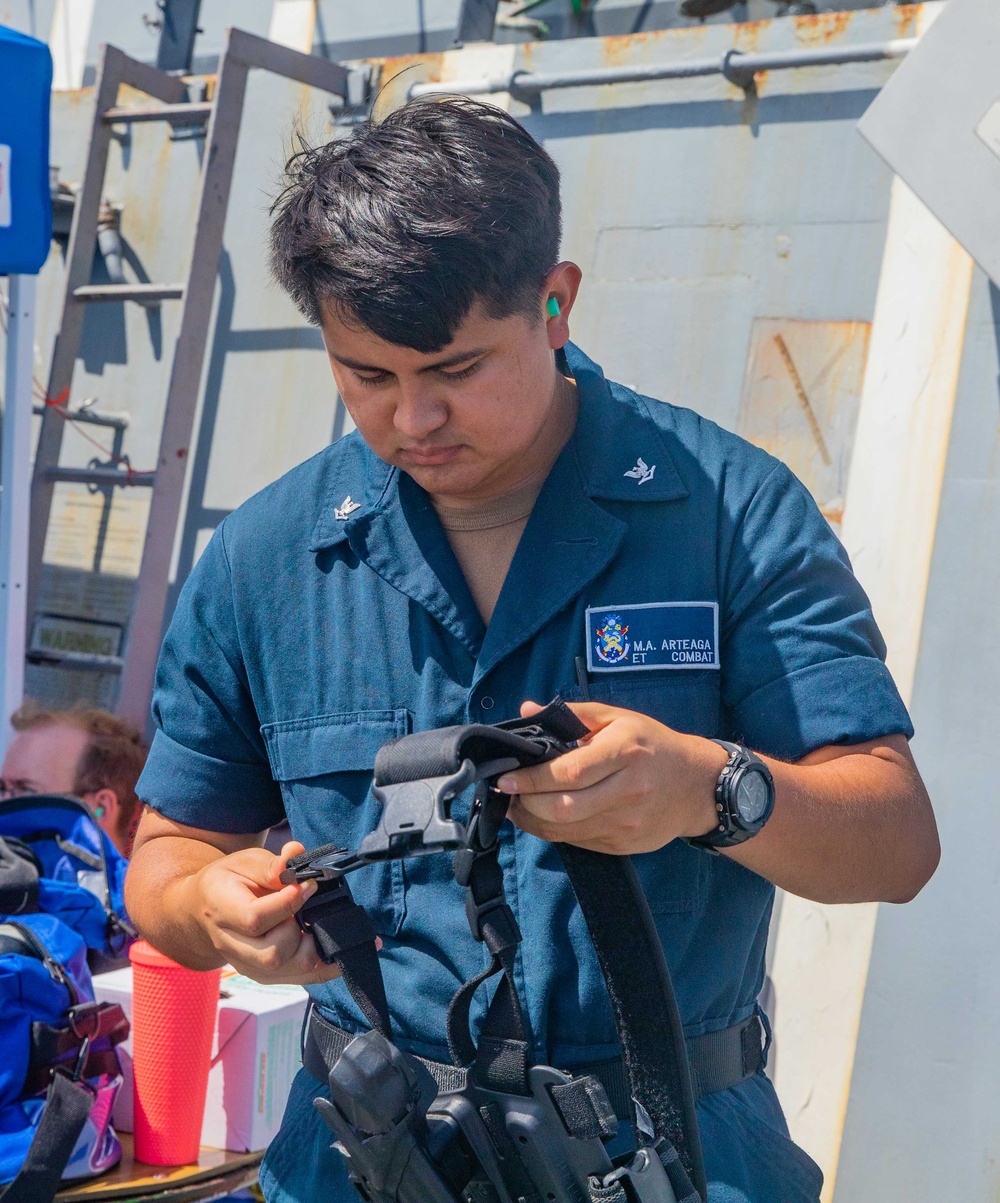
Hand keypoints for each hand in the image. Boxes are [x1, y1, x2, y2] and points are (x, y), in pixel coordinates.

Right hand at [191, 840, 343, 984]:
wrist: (207, 908)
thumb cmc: (229, 881)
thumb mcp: (244, 862)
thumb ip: (271, 864)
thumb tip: (296, 853)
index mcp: (221, 910)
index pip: (255, 919)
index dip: (287, 904)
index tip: (308, 885)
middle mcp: (230, 944)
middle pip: (271, 955)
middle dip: (298, 931)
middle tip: (305, 908)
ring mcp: (246, 965)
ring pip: (287, 970)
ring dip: (310, 947)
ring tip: (310, 923)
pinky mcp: (263, 975)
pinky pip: (299, 979)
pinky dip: (321, 967)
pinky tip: (331, 947)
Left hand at [499, 702, 724, 854]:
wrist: (698, 786)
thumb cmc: (652, 745)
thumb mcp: (618, 718)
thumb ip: (572, 714)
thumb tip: (527, 710)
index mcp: (625, 752)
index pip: (570, 772)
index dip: (532, 778)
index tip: (505, 776)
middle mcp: (628, 791)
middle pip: (563, 808)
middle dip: (525, 803)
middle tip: (505, 791)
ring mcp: (627, 823)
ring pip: (566, 831)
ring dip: (531, 821)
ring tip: (515, 805)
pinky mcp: (624, 845)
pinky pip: (578, 842)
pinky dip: (553, 831)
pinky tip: (542, 816)